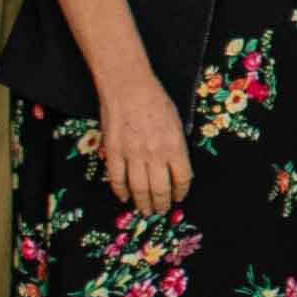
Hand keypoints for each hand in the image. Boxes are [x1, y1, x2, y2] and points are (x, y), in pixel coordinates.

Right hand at [95, 64, 191, 216]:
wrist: (128, 86)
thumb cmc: (155, 100)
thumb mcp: (176, 122)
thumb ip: (177, 146)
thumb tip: (176, 166)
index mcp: (175, 146)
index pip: (182, 179)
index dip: (181, 192)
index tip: (179, 197)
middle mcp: (155, 154)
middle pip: (160, 189)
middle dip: (162, 204)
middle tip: (161, 210)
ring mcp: (133, 154)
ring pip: (139, 189)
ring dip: (143, 203)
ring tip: (145, 210)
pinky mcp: (114, 152)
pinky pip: (117, 179)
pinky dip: (120, 192)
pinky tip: (124, 197)